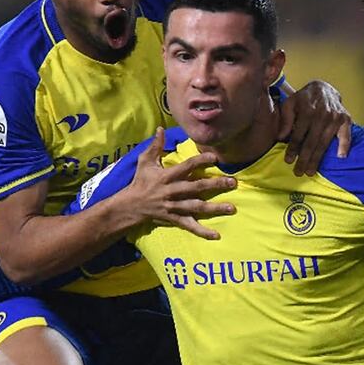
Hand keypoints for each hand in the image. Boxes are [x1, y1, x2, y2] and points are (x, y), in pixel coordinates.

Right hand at [116, 127, 235, 239]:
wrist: (130, 206)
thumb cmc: (140, 182)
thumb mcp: (145, 162)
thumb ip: (155, 146)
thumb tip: (161, 129)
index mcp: (166, 176)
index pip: (186, 167)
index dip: (200, 161)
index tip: (215, 157)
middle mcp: (172, 191)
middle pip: (196, 188)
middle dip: (215, 185)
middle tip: (233, 182)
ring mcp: (174, 207)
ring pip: (197, 207)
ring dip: (215, 208)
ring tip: (232, 208)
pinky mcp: (174, 219)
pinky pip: (190, 225)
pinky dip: (202, 232)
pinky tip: (216, 235)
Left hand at [277, 80, 351, 175]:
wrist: (324, 88)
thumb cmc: (304, 98)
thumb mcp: (290, 103)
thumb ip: (285, 119)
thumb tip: (281, 137)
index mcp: (307, 111)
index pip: (298, 135)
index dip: (293, 149)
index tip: (288, 161)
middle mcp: (322, 115)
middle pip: (311, 142)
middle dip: (304, 159)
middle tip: (299, 172)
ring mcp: (335, 117)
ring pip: (324, 142)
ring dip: (317, 159)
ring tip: (310, 171)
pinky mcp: (345, 119)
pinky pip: (346, 135)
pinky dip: (344, 145)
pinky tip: (340, 157)